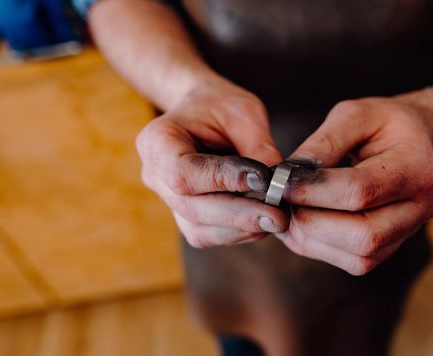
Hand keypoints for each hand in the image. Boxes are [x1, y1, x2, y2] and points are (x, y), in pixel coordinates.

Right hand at [136, 76, 287, 247]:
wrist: (202, 112)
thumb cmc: (219, 106)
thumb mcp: (243, 111)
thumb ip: (258, 145)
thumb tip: (276, 182)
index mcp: (157, 141)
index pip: (184, 172)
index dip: (222, 180)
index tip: (264, 180)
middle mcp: (155, 175)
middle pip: (191, 208)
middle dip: (239, 215)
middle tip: (278, 216)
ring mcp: (167, 200)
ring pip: (199, 229)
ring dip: (241, 229)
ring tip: (276, 218)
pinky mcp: (186, 216)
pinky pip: (208, 235)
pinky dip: (238, 232)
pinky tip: (263, 221)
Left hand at [277, 91, 432, 274]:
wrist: (414, 140)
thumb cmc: (383, 123)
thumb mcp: (354, 115)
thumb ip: (323, 143)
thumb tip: (288, 174)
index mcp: (417, 167)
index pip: (360, 190)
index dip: (314, 191)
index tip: (279, 183)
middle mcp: (421, 206)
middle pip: (364, 235)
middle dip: (312, 222)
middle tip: (281, 202)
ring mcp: (409, 232)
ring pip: (359, 257)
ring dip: (312, 239)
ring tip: (288, 212)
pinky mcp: (391, 246)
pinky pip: (355, 262)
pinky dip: (319, 247)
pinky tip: (300, 225)